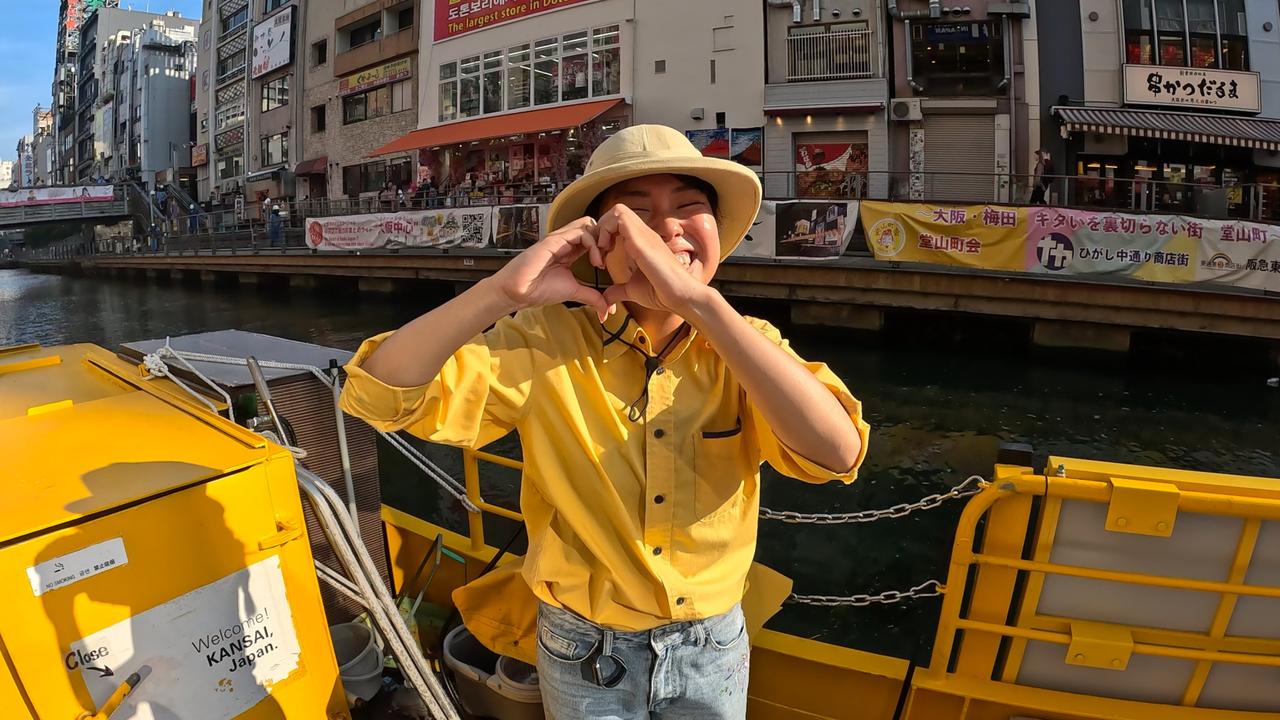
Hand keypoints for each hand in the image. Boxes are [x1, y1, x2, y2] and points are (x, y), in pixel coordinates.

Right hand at [491, 217, 611, 320]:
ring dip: (599, 241)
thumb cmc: (540, 289)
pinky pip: (580, 232)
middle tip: (607, 259)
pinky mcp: (554, 240)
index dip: (604, 246)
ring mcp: (560, 238)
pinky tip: (594, 260)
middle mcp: (565, 241)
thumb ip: (592, 297)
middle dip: (604, 239)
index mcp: (570, 250)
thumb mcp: (574, 292)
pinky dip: (593, 244)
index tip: (607, 265)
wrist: (519, 292)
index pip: (592, 237)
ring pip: (588, 224)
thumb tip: (607, 310)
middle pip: (592, 225)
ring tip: (599, 262)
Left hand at [596, 204, 707, 314]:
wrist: (680, 294)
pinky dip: (606, 230)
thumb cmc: (661, 292)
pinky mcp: (641, 238)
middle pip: (618, 211)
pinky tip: (606, 250)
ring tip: (601, 249)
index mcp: (642, 243)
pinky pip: (619, 218)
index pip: (619, 223)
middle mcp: (643, 234)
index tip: (601, 257)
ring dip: (603, 227)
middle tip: (598, 250)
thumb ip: (617, 291)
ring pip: (618, 210)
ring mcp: (643, 233)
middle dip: (602, 228)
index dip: (605, 236)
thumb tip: (605, 299)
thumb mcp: (632, 290)